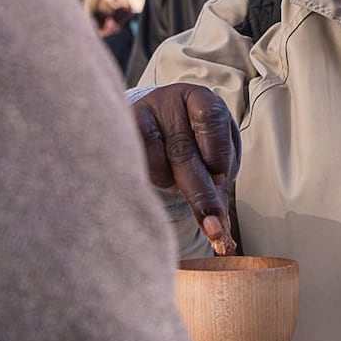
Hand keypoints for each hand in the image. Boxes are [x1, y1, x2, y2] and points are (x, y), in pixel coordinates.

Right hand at [133, 84, 240, 254]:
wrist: (157, 124)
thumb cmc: (191, 143)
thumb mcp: (210, 155)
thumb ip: (216, 189)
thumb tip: (222, 240)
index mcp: (200, 99)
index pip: (211, 118)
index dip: (217, 152)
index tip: (219, 177)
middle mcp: (167, 101)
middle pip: (184, 152)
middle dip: (200, 194)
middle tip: (212, 227)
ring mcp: (139, 117)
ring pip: (156, 162)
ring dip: (169, 184)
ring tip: (175, 182)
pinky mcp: (119, 134)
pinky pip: (135, 165)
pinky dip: (149, 180)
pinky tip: (157, 180)